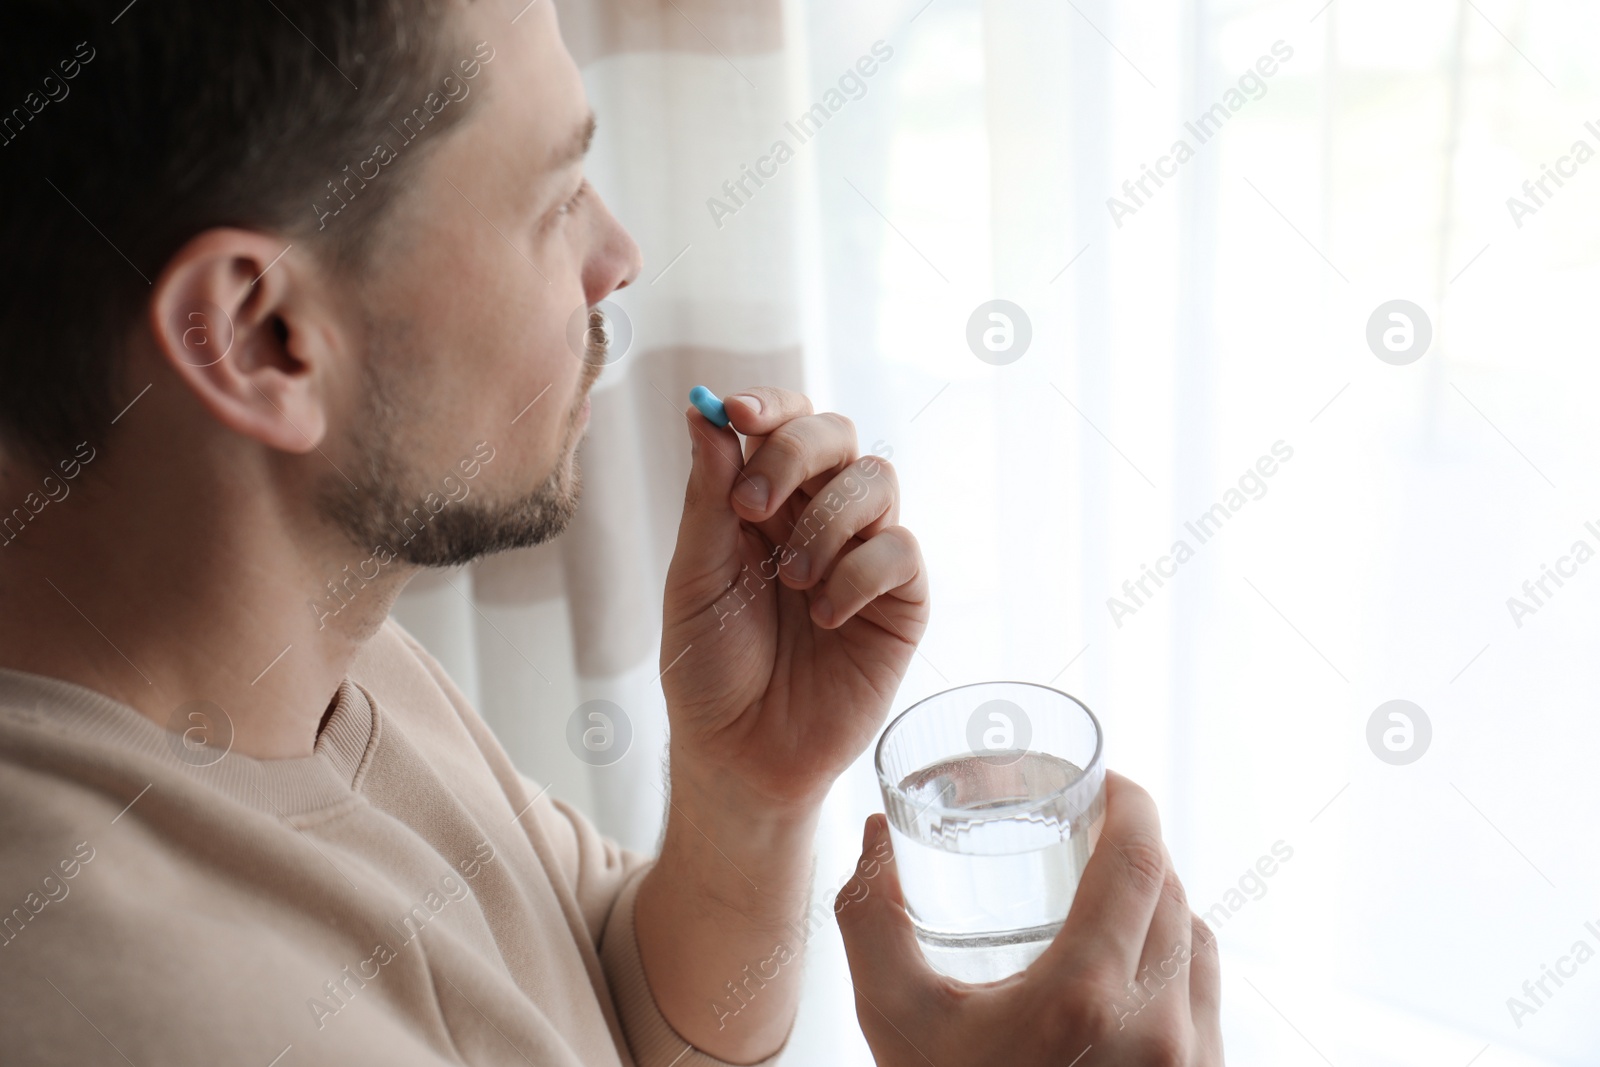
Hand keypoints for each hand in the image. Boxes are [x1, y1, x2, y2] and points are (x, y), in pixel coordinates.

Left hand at [659, 386, 928, 810]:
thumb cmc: (710, 672)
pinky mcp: (901, 602)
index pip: (783, 424)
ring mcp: (863, 556)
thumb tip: (705, 414)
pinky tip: (824, 617)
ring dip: (827, 521)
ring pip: (877, 480)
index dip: (770, 406)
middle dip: (796, 452)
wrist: (741, 756)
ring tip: (791, 582)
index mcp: (763, 503)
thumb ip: (708, 497)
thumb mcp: (694, 579)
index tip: (738, 414)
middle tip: (753, 507)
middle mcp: (818, 518)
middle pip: (837, 434)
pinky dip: (859, 574)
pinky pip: (901, 551)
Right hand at [835, 772, 1224, 1066]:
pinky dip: (1176, 952)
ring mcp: (1191, 1066)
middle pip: (1173, 892)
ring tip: (1109, 882)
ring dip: (1161, 896)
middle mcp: (1160, 1031)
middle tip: (1095, 820)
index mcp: (1088, 1000)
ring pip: (1198, 941)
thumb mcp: (896, 1021)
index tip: (1108, 777)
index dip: (1131, 803)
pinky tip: (1129, 954)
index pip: (1139, 862)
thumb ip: (873, 917)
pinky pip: (1205, 993)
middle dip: (1137, 843)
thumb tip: (878, 833)